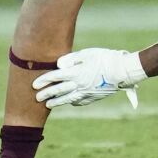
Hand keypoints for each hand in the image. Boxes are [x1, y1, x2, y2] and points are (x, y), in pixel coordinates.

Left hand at [32, 48, 147, 108]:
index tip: (34, 84)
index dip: (44, 80)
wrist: (122, 71)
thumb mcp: (88, 53)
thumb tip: (59, 65)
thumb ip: (71, 59)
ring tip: (48, 104)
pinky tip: (70, 102)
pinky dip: (73, 102)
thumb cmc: (105, 58)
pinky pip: (80, 101)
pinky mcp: (94, 96)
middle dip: (46, 93)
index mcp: (76, 72)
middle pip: (58, 90)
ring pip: (67, 99)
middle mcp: (79, 84)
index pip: (55, 77)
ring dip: (56, 102)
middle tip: (36, 97)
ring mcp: (86, 92)